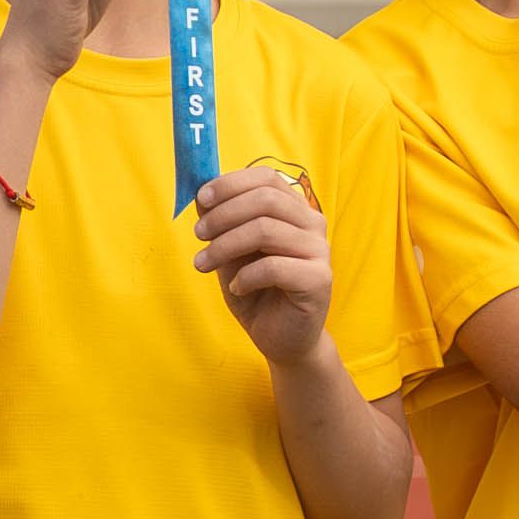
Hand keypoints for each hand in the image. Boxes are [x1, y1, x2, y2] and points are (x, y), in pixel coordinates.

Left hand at [194, 161, 333, 366]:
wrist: (283, 340)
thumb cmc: (257, 292)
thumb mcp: (232, 253)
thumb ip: (223, 223)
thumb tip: (201, 195)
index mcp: (294, 210)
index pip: (267, 178)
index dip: (231, 184)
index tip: (200, 200)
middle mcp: (312, 224)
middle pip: (265, 199)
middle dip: (223, 214)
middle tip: (198, 235)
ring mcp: (319, 251)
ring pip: (265, 229)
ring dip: (225, 245)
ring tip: (203, 264)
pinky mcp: (319, 279)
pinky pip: (274, 266)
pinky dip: (245, 276)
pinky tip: (237, 288)